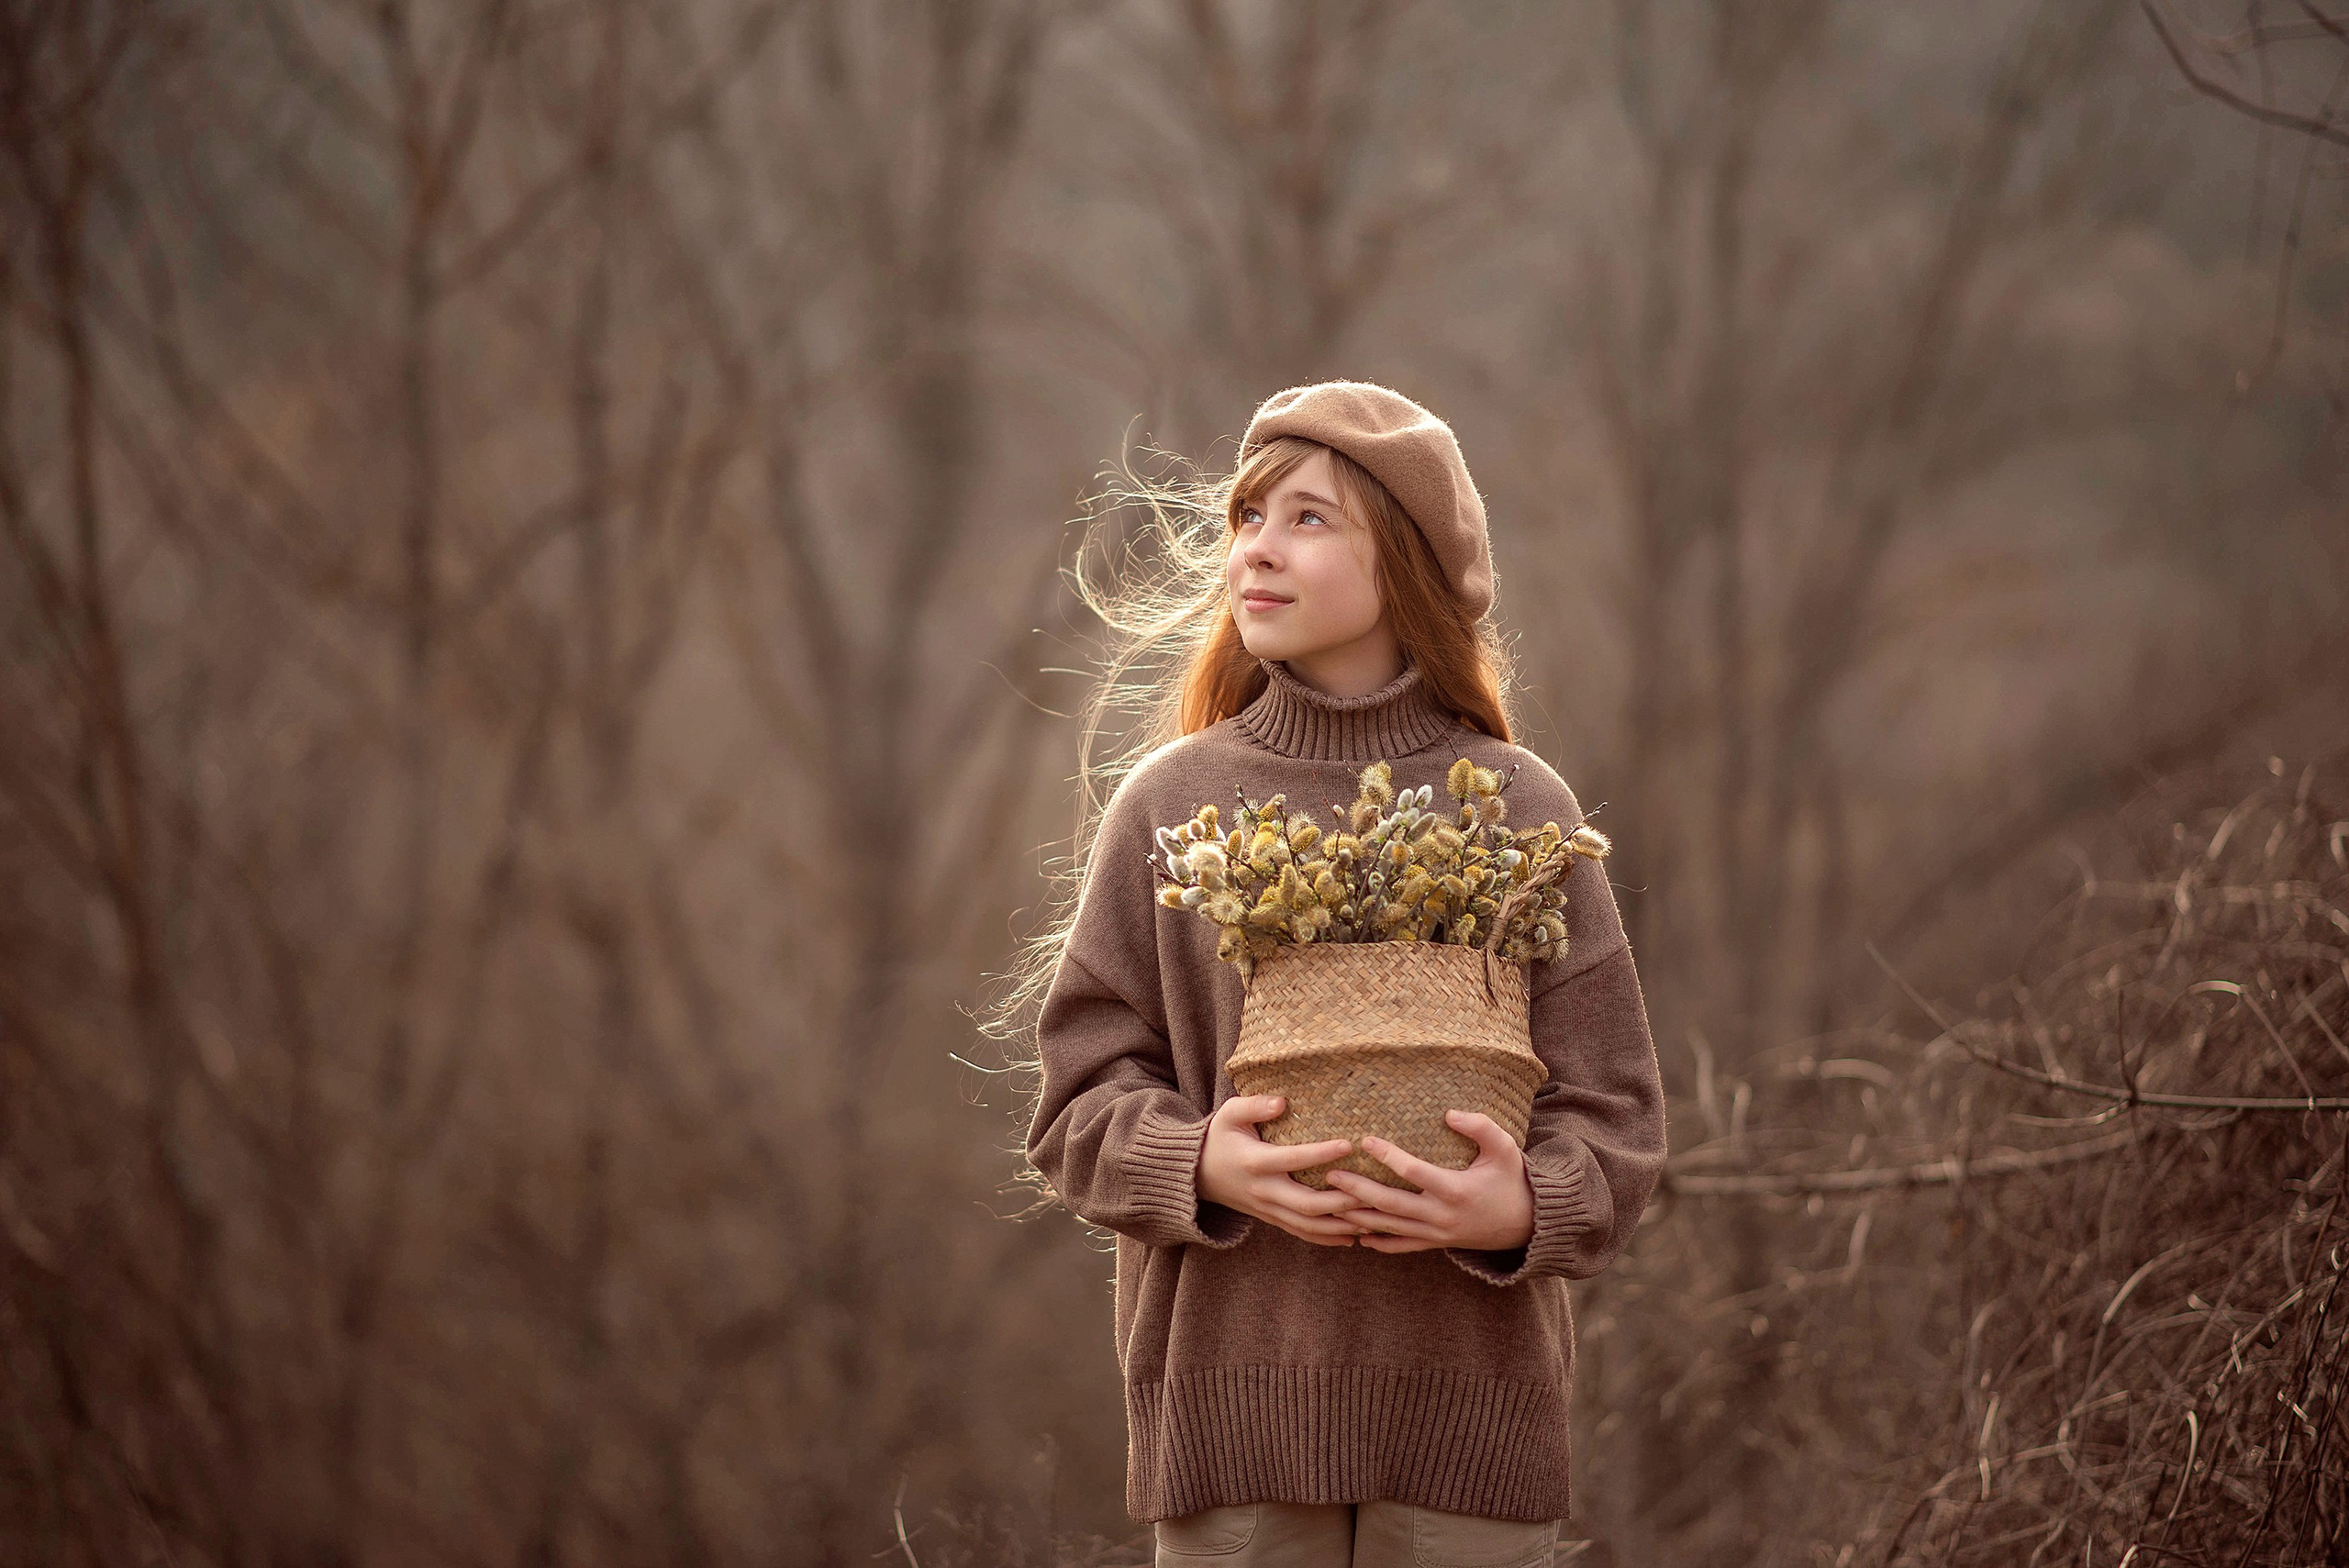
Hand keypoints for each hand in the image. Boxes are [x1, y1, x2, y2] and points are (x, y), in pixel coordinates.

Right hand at [1197, 1095, 1365, 1246]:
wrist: (1197, 1175)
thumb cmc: (1220, 1137)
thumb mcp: (1229, 1114)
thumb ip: (1254, 1105)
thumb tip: (1282, 1102)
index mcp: (1255, 1162)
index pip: (1292, 1159)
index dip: (1320, 1154)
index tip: (1349, 1145)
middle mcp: (1263, 1190)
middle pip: (1306, 1204)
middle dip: (1340, 1202)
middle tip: (1371, 1193)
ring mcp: (1268, 1209)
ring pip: (1307, 1225)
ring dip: (1340, 1226)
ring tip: (1370, 1220)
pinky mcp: (1271, 1219)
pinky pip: (1301, 1233)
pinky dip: (1327, 1238)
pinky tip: (1353, 1236)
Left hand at [1322, 1110, 1536, 1254]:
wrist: (1527, 1224)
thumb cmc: (1513, 1180)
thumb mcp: (1505, 1148)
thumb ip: (1480, 1127)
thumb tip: (1449, 1113)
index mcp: (1456, 1190)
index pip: (1414, 1172)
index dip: (1388, 1156)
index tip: (1364, 1140)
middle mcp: (1442, 1216)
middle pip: (1391, 1205)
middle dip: (1358, 1190)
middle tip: (1330, 1176)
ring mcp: (1438, 1233)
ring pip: (1392, 1227)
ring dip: (1360, 1216)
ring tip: (1331, 1203)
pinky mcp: (1437, 1243)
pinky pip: (1403, 1247)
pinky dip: (1379, 1243)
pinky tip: (1357, 1236)